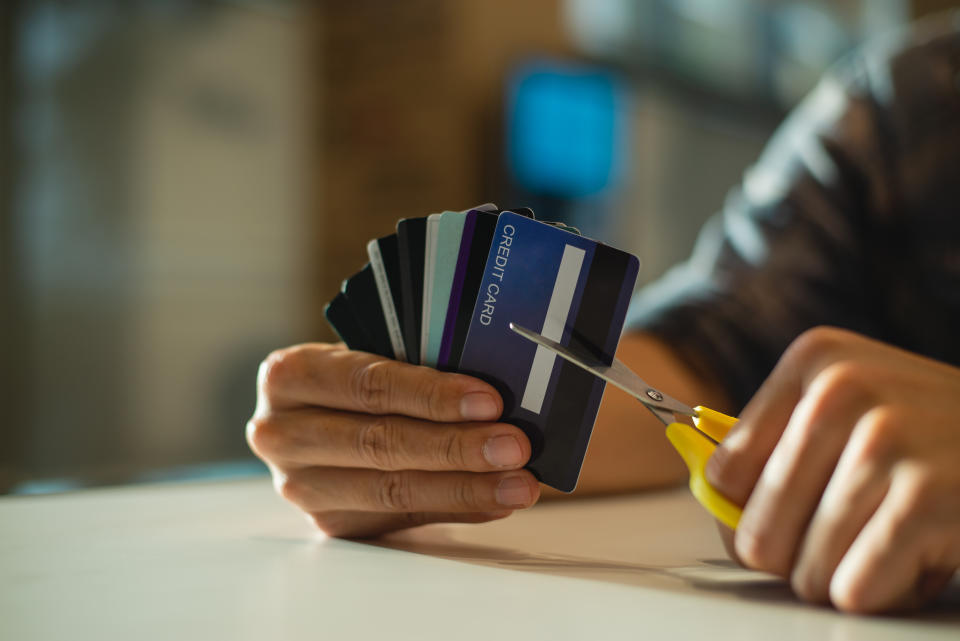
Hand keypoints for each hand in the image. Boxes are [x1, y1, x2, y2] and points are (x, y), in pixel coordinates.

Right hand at [247, 343, 539, 537]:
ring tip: (518, 482)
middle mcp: (282, 433)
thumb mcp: (371, 351)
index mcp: (290, 375)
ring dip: (465, 487)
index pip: (367, 384)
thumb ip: (417, 363)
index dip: (431, 394)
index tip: (489, 401)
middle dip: (456, 446)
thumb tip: (496, 394)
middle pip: (379, 443)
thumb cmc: (357, 374)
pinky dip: (457, 507)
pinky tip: (495, 499)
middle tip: (514, 446)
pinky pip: (403, 516)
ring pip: (392, 489)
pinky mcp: (330, 521)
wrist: (321, 412)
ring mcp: (301, 485)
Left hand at [706, 327, 959, 611]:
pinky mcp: (927, 496)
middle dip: (795, 559)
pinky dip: (881, 593)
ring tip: (888, 541)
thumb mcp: (851, 411)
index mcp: (814, 360)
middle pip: (758, 531)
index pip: (724, 472)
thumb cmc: (929, 437)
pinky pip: (854, 588)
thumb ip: (776, 453)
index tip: (785, 515)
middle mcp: (842, 389)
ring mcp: (885, 440)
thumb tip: (720, 513)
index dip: (749, 513)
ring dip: (843, 578)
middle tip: (843, 541)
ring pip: (806, 568)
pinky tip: (915, 559)